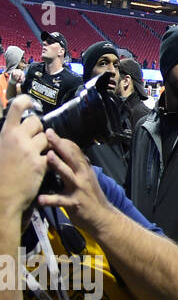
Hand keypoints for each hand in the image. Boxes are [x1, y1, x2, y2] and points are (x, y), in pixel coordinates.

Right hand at [0, 97, 48, 217]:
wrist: (2, 197)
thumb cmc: (0, 173)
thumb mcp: (0, 148)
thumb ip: (9, 136)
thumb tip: (17, 126)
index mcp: (5, 133)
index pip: (16, 107)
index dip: (26, 101)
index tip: (31, 104)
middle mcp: (17, 138)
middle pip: (37, 122)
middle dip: (38, 130)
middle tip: (33, 141)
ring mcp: (29, 150)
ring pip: (47, 137)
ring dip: (45, 145)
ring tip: (36, 155)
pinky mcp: (40, 163)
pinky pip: (51, 153)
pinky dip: (49, 158)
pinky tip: (42, 165)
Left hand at [36, 130, 112, 233]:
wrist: (102, 217)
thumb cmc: (90, 197)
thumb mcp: (86, 178)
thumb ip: (76, 167)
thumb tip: (64, 155)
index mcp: (84, 169)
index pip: (75, 150)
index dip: (63, 141)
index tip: (50, 132)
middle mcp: (83, 176)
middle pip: (71, 157)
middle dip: (60, 144)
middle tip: (48, 133)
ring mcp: (79, 189)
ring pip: (67, 174)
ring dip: (58, 165)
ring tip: (47, 157)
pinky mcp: (74, 203)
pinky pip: (61, 201)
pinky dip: (50, 200)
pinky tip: (40, 199)